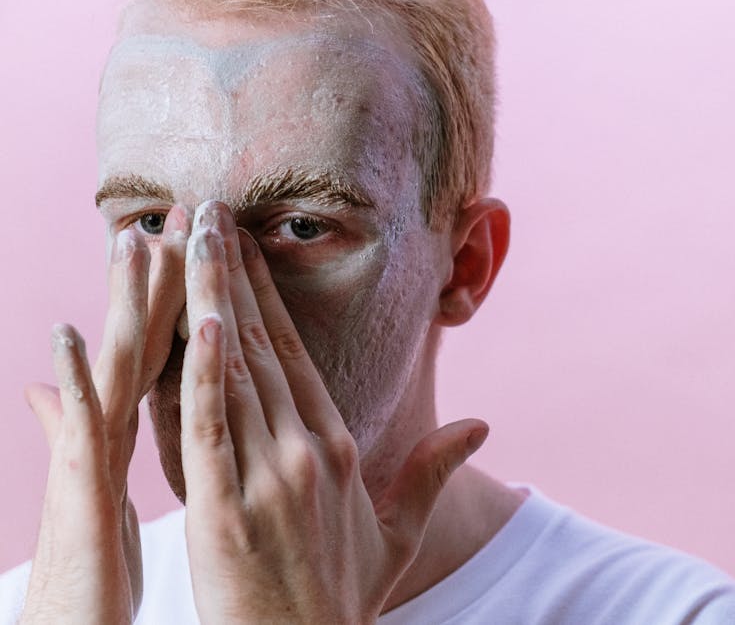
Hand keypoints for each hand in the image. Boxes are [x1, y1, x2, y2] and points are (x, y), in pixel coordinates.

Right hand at [20, 206, 189, 623]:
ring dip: (122, 304)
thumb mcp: (144, 499)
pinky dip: (78, 385)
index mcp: (152, 429)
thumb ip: (133, 439)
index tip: (220, 243)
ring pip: (114, 367)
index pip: (182, 348)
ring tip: (134, 240)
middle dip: (172, 277)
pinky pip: (84, 436)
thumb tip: (99, 396)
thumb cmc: (120, 569)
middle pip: (155, 341)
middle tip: (185, 211)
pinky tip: (72, 339)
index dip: (198, 296)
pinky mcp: (76, 496)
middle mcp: (114, 432)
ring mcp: (92, 459)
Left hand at [179, 201, 487, 622]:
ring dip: (209, 300)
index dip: (267, 295)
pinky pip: (213, 428)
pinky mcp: (226, 510)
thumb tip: (482, 424)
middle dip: (230, 273)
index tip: (246, 247)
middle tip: (207, 212)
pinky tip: (198, 324)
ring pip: (233, 372)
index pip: (294, 353)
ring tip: (189, 239)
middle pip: (260, 345)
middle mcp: (305, 450)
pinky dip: (202, 374)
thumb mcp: (397, 534)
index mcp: (337, 447)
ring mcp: (268, 476)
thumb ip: (433, 471)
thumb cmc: (344, 597)